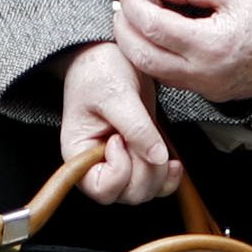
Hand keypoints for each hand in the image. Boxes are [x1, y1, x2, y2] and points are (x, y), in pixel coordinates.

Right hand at [59, 43, 182, 204]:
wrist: (111, 56)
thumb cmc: (99, 70)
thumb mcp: (116, 93)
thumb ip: (136, 127)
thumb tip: (158, 157)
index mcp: (78, 154)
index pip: (101, 189)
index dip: (120, 169)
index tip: (119, 137)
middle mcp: (96, 166)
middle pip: (127, 195)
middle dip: (145, 170)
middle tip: (143, 136)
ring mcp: (119, 164)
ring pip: (144, 192)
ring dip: (159, 174)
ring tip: (156, 142)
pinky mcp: (139, 157)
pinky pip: (157, 185)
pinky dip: (169, 178)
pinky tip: (173, 161)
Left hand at [113, 0, 251, 103]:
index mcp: (211, 45)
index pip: (152, 26)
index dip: (134, 4)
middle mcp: (206, 74)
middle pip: (143, 57)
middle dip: (125, 29)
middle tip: (123, 4)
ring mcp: (210, 88)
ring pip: (156, 73)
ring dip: (138, 46)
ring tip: (137, 17)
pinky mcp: (216, 93)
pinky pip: (175, 78)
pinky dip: (159, 57)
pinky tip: (161, 35)